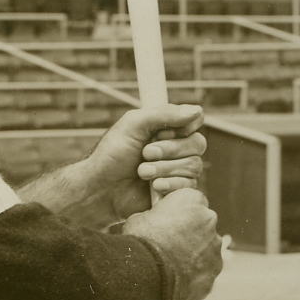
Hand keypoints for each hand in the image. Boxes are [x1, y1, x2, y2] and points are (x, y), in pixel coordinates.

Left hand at [88, 103, 206, 224]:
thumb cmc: (112, 155)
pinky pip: (189, 185)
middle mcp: (175, 147)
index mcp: (165, 127)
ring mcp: (176, 169)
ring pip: (194, 165)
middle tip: (145, 153)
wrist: (100, 189)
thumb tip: (197, 110)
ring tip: (142, 172)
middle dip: (170, 149)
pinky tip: (153, 187)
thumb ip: (164, 114)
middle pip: (198, 143)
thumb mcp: (133, 125)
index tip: (164, 131)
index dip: (186, 126)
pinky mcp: (175, 190)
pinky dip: (170, 184)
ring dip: (164, 168)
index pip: (195, 119)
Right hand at [122, 187, 222, 299]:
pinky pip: (206, 267)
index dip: (180, 211)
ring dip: (194, 252)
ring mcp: (215, 244)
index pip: (192, 201)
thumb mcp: (141, 217)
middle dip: (190, 231)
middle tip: (170, 243)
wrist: (148, 271)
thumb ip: (157, 217)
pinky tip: (178, 277)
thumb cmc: (141, 239)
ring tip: (172, 263)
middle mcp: (209, 218)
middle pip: (202, 223)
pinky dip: (196, 271)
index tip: (168, 220)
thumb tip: (154, 223)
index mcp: (192, 199)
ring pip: (206, 247)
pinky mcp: (216, 267)